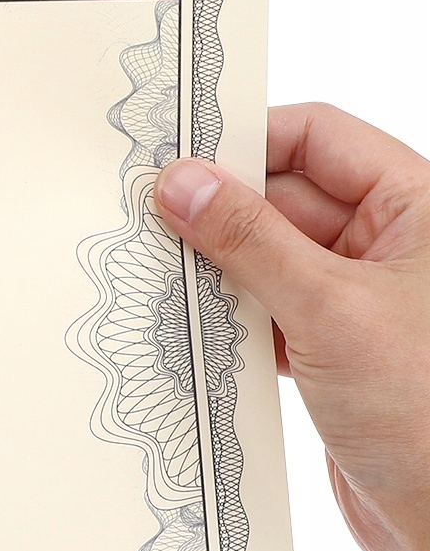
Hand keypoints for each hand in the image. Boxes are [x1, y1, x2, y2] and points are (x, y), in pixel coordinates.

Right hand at [155, 103, 429, 550]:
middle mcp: (391, 245)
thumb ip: (250, 240)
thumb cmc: (427, 412)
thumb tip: (183, 183)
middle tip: (148, 220)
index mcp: (418, 208)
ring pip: (268, 257)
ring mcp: (359, 300)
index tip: (174, 157)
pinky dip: (228, 316)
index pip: (317, 138)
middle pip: (285, 197)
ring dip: (218, 268)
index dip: (246, 140)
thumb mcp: (330, 309)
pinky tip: (190, 326)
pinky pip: (266, 311)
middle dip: (219, 210)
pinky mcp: (332, 351)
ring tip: (160, 274)